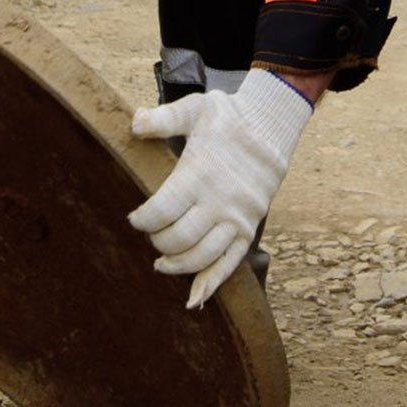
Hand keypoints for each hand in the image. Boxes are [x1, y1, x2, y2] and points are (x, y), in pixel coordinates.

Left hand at [128, 70, 312, 307]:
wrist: (272, 128)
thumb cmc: (228, 118)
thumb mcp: (195, 108)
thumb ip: (163, 118)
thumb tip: (134, 124)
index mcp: (200, 174)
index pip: (161, 210)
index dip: (142, 220)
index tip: (134, 218)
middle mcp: (219, 201)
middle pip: (178, 238)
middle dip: (157, 241)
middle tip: (151, 233)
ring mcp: (236, 219)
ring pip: (202, 257)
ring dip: (176, 266)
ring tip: (161, 263)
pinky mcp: (249, 229)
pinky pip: (229, 264)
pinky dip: (211, 284)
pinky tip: (193, 299)